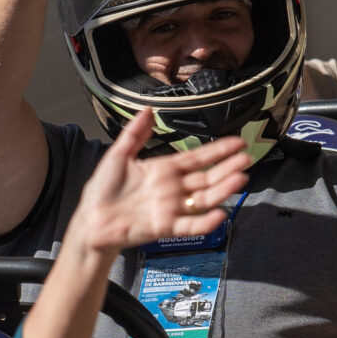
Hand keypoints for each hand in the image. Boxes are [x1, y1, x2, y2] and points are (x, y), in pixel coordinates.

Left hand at [65, 112, 249, 259]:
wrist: (91, 219)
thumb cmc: (102, 190)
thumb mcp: (118, 154)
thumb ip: (135, 133)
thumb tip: (148, 110)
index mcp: (164, 170)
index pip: (197, 157)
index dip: (217, 150)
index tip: (236, 142)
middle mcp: (172, 189)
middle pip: (207, 177)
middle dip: (228, 168)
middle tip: (246, 159)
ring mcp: (170, 208)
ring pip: (203, 199)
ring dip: (223, 189)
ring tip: (240, 178)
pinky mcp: (164, 227)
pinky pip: (189, 225)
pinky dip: (204, 222)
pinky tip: (219, 213)